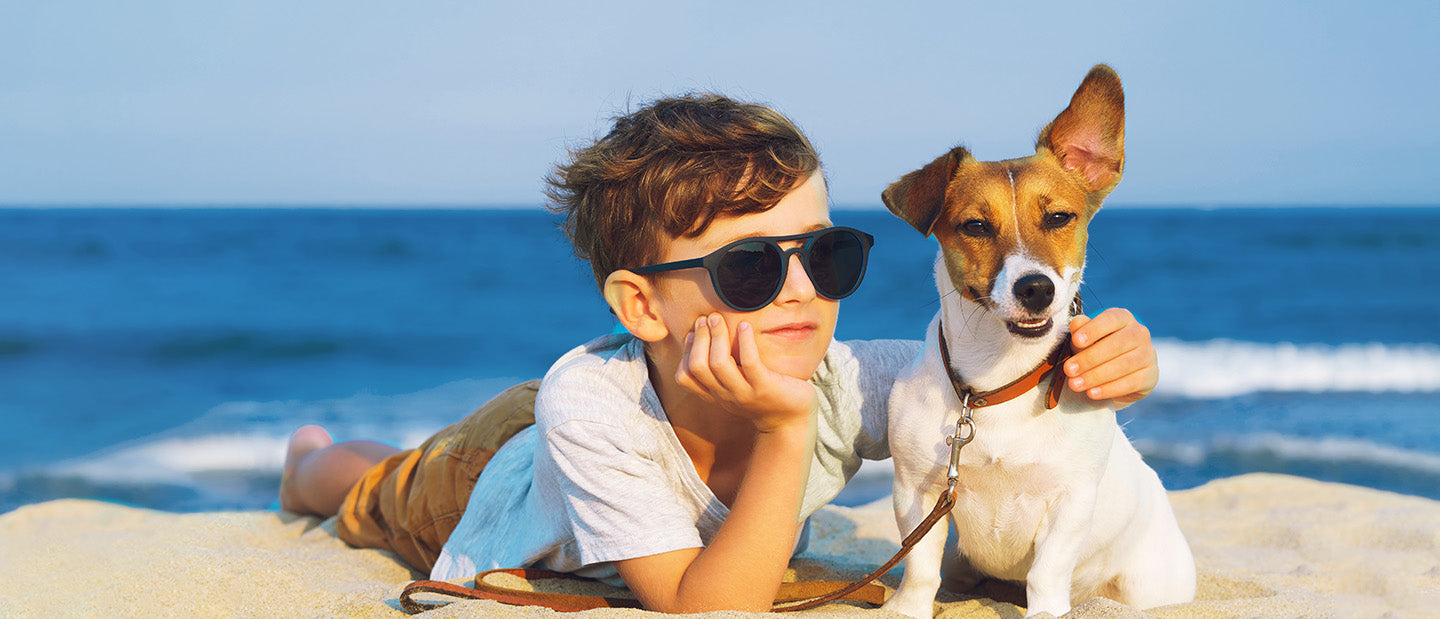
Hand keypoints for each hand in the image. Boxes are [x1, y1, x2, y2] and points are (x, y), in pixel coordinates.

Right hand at [675, 313, 817, 432]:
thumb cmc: (763, 396)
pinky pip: (749, 362)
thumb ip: (722, 371)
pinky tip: (745, 326)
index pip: (684, 377)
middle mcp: (726, 395)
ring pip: (719, 364)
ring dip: (717, 336)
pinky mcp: (765, 387)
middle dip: (699, 338)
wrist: (790, 421)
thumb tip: (708, 336)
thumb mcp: (736, 386)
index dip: (685, 352)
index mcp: (715, 394)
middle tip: (706, 318)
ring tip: (719, 319)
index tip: (693, 333)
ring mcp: (744, 393)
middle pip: (698, 366)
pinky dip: (744, 341)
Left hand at [1065, 308, 1158, 406]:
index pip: (1111, 319)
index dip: (1093, 329)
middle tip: (1069, 370)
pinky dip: (1109, 389)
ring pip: (1123, 365)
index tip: (1076, 341)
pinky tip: (1092, 393)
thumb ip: (1080, 330)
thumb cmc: (1099, 348)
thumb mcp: (1087, 338)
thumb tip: (1075, 324)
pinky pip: (1130, 383)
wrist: (1121, 373)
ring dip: (1096, 376)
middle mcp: (1139, 333)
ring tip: (1075, 384)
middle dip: (1089, 358)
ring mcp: (1148, 354)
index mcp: (1123, 318)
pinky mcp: (1150, 376)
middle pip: (1116, 344)